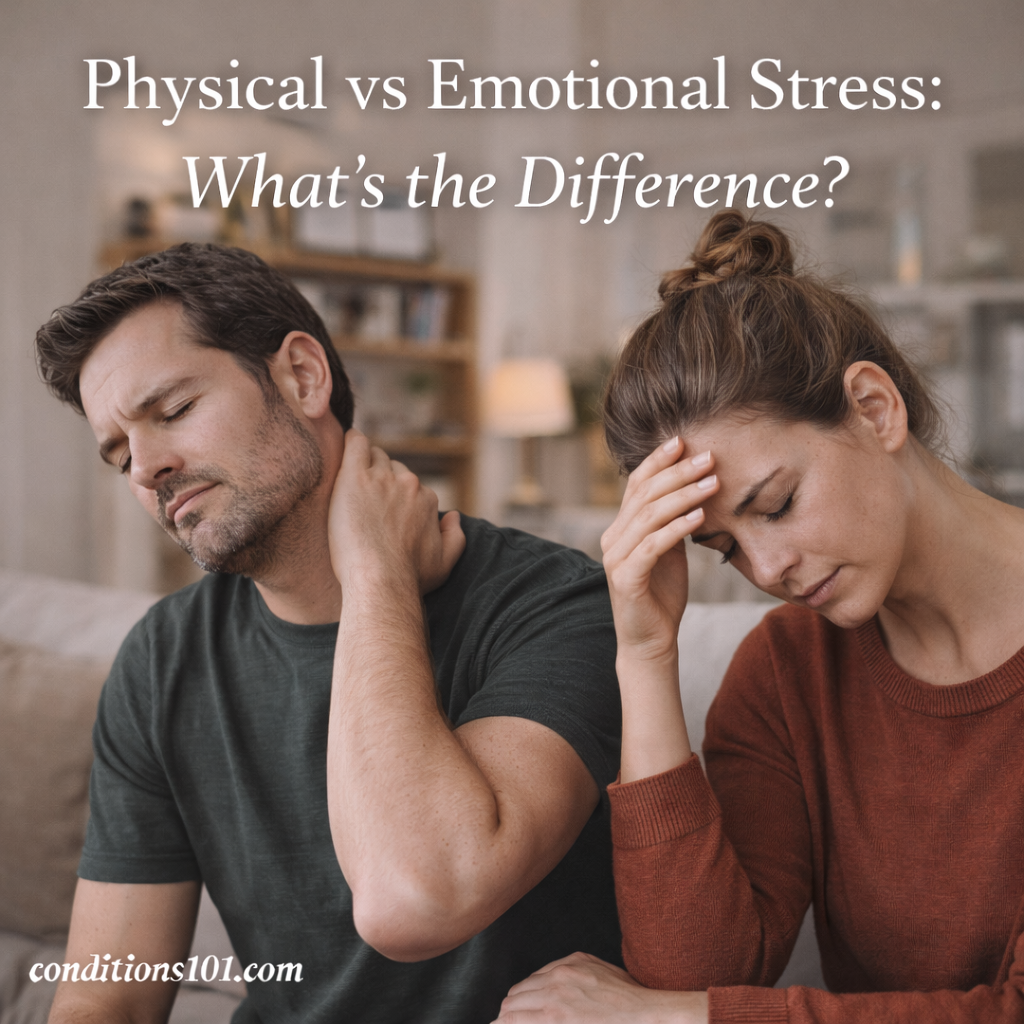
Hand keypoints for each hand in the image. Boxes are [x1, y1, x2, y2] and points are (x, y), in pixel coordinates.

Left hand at [328, 430, 465, 593]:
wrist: (382, 581)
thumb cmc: (410, 578)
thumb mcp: (445, 562)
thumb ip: (455, 536)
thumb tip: (454, 516)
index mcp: (427, 500)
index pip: (409, 485)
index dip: (393, 495)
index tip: (379, 508)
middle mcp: (409, 484)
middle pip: (391, 467)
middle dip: (379, 477)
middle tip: (361, 498)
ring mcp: (382, 478)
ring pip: (373, 455)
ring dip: (363, 464)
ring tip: (349, 482)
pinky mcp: (356, 477)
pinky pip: (355, 444)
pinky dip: (350, 442)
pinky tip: (344, 446)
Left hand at [492, 952, 707, 1022]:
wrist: (643, 1012)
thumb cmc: (625, 993)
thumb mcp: (594, 966)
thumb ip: (567, 969)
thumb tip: (545, 981)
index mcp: (564, 967)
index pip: (526, 984)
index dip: (517, 1001)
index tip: (510, 1011)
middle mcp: (556, 982)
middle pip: (515, 998)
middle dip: (508, 1012)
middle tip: (501, 1023)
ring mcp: (557, 1003)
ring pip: (515, 1011)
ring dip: (508, 1020)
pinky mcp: (560, 1019)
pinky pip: (527, 1022)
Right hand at [600, 438, 718, 665]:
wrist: (650, 642)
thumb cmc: (662, 595)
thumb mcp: (669, 551)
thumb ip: (671, 522)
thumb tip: (693, 489)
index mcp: (621, 528)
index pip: (637, 484)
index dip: (658, 460)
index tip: (684, 441)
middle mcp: (612, 538)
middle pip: (644, 494)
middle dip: (678, 472)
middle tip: (709, 457)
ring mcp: (616, 558)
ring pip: (649, 516)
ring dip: (684, 496)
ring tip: (713, 483)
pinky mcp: (626, 578)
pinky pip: (652, 546)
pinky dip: (677, 528)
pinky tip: (700, 517)